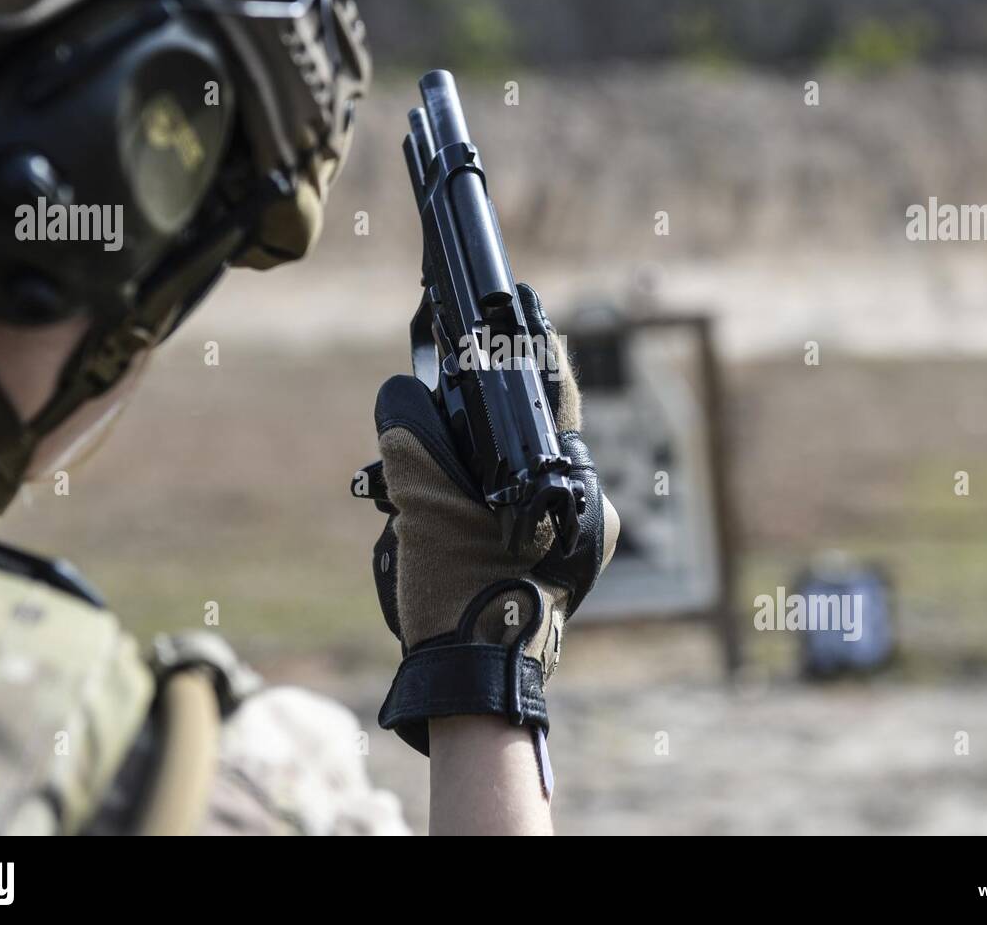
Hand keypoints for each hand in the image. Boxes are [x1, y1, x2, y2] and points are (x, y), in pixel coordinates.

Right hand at [358, 283, 618, 754]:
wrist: (478, 680)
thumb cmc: (459, 596)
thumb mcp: (423, 508)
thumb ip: (413, 437)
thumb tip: (405, 395)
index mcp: (559, 479)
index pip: (549, 388)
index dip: (530, 343)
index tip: (521, 306)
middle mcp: (580, 499)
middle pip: (531, 428)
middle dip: (487, 413)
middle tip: (456, 388)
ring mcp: (575, 531)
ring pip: (520, 469)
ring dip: (478, 462)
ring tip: (436, 476)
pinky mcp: (560, 558)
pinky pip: (520, 505)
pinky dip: (484, 498)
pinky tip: (447, 516)